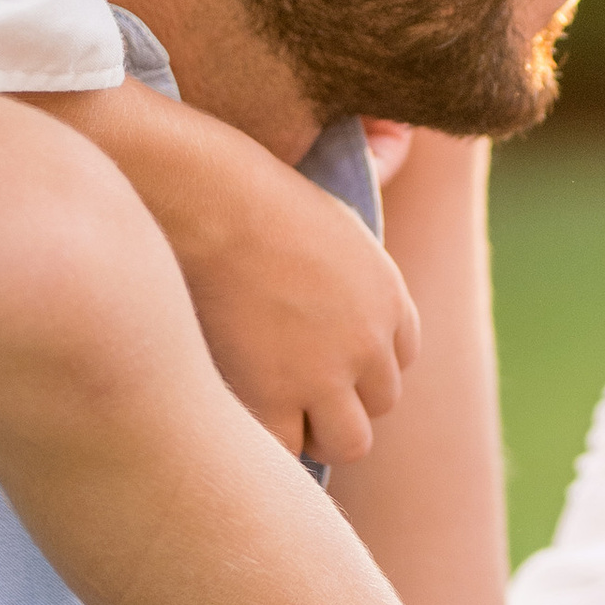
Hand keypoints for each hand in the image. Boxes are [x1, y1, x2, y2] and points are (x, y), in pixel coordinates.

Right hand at [70, 89, 418, 463]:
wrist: (204, 201)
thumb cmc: (247, 192)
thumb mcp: (331, 205)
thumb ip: (362, 225)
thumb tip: (395, 150)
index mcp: (388, 294)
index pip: (400, 358)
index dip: (361, 364)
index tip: (325, 361)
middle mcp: (370, 341)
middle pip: (378, 405)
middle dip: (339, 402)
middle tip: (289, 390)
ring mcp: (326, 377)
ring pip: (345, 442)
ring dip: (310, 433)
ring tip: (265, 413)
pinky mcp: (275, 401)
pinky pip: (286, 453)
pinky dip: (266, 445)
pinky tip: (236, 420)